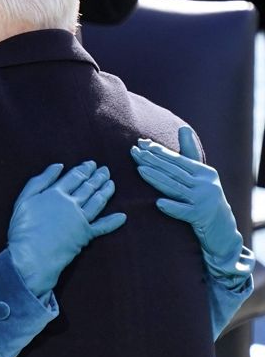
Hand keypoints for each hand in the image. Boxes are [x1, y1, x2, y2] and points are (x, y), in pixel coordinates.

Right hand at [8, 161, 126, 297]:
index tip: (92, 163)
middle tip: (105, 170)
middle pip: (88, 187)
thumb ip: (40, 181)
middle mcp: (72, 203)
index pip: (74, 177)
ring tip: (111, 183)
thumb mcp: (24, 199)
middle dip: (98, 177)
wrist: (33, 255)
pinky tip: (122, 216)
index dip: (84, 169)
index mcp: (56, 193)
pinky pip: (103, 226)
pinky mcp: (86, 234)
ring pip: (97, 202)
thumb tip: (58, 166)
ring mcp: (81, 219)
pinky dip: (113, 221)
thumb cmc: (23, 227)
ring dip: (106, 191)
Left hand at [132, 126, 243, 275]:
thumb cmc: (206, 199)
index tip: (141, 143)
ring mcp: (204, 201)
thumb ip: (189, 154)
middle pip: (174, 171)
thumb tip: (183, 127)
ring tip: (139, 170)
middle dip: (152, 161)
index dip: (159, 151)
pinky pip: (184, 211)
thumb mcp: (200, 176)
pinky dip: (172, 207)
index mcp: (205, 172)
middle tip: (133, 152)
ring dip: (156, 179)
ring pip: (176, 188)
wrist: (223, 229)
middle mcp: (206, 184)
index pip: (178, 160)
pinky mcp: (201, 217)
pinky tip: (159, 203)